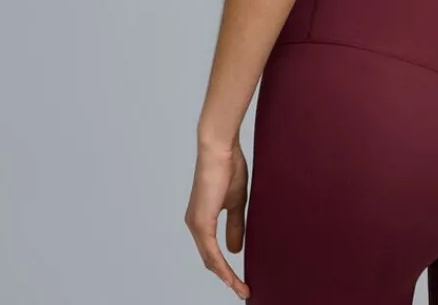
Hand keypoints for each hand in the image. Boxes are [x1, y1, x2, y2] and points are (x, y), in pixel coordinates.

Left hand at [184, 140, 251, 299]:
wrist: (219, 147)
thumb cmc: (228, 166)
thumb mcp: (237, 201)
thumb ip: (235, 226)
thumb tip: (234, 250)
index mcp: (202, 218)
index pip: (212, 251)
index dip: (226, 268)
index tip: (241, 281)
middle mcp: (195, 224)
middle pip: (210, 260)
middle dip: (227, 278)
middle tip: (242, 290)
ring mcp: (196, 224)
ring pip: (210, 260)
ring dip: (226, 276)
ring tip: (241, 288)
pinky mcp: (201, 222)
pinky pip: (211, 252)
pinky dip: (222, 267)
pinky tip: (232, 277)